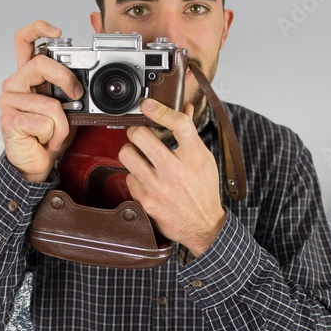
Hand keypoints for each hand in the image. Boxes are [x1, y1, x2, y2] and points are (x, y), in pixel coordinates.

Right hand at [0, 20, 82, 182]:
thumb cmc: (49, 133)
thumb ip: (71, 89)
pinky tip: (44, 139)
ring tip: (53, 132)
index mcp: (28, 75)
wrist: (36, 162)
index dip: (39, 29)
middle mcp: (15, 83)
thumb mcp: (67, 106)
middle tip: (76, 94)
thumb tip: (86, 80)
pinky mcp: (9, 119)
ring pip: (50, 103)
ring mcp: (9, 101)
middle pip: (41, 63)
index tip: (59, 32)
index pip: (24, 40)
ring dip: (62, 124)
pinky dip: (54, 135)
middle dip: (66, 79)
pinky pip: (45, 122)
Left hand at [119, 99, 226, 256]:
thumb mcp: (204, 158)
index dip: (160, 110)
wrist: (203, 225)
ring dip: (131, 152)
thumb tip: (186, 107)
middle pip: (141, 135)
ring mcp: (159, 187)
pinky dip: (135, 176)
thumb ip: (191, 132)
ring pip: (127, 154)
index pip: (179, 124)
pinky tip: (145, 179)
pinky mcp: (146, 201)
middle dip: (136, 130)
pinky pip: (129, 178)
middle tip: (139, 134)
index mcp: (194, 157)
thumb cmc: (203, 189)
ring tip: (139, 156)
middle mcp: (176, 170)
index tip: (148, 105)